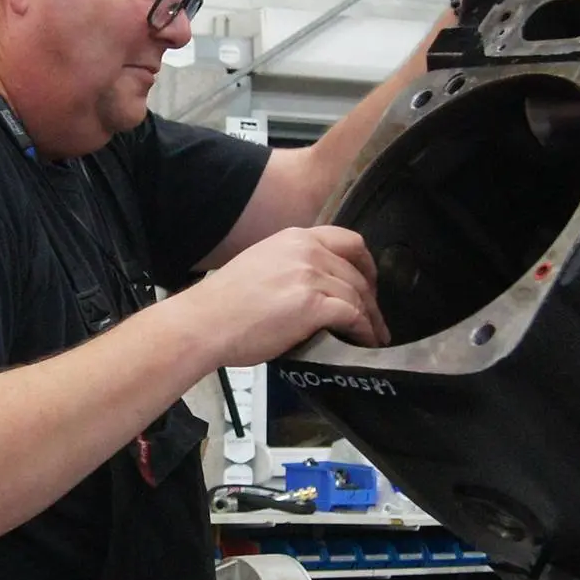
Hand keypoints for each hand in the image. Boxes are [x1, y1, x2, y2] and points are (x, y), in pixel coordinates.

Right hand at [178, 226, 389, 367]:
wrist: (204, 322)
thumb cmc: (224, 303)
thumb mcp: (261, 264)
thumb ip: (290, 265)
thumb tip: (312, 286)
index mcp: (295, 238)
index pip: (348, 240)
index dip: (366, 264)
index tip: (369, 282)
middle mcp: (307, 251)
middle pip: (357, 271)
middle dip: (371, 298)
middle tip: (374, 318)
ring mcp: (311, 276)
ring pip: (358, 295)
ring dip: (371, 318)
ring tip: (374, 336)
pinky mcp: (313, 305)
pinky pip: (353, 316)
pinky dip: (364, 330)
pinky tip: (364, 342)